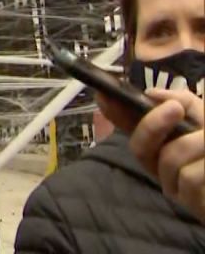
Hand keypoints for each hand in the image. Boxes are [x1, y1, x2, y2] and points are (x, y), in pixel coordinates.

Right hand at [98, 88, 204, 221]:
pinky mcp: (190, 204)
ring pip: (169, 159)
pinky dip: (204, 166)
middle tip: (174, 107)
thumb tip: (152, 94)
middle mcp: (162, 166)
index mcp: (163, 144)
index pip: (131, 127)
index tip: (103, 95)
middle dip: (152, 124)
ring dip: (197, 143)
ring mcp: (175, 188)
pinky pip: (189, 177)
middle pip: (139, 147)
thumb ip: (186, 102)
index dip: (115, 113)